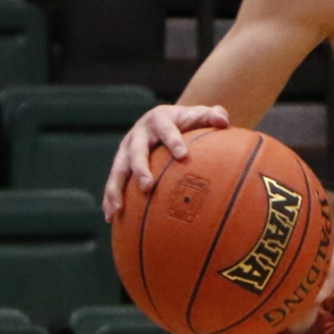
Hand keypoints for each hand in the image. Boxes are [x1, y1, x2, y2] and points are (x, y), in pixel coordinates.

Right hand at [102, 104, 230, 221]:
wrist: (164, 120)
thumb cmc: (188, 121)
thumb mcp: (200, 115)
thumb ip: (213, 116)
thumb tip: (223, 121)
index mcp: (159, 119)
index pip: (167, 130)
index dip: (174, 141)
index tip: (183, 155)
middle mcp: (139, 133)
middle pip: (137, 151)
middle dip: (140, 168)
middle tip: (147, 186)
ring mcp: (126, 149)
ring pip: (118, 169)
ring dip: (116, 189)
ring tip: (119, 209)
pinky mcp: (121, 163)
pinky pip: (113, 182)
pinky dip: (110, 199)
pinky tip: (112, 218)